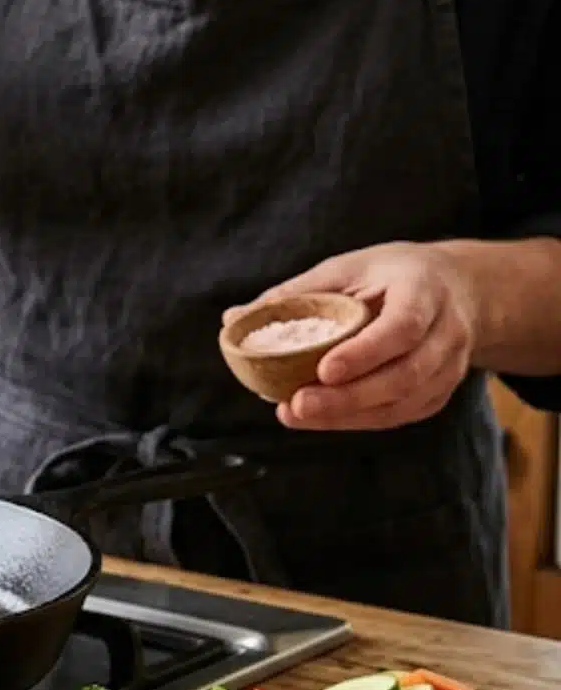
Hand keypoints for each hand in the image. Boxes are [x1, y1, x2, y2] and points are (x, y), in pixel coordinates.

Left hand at [230, 242, 481, 430]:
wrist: (456, 290)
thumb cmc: (389, 276)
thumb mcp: (347, 269)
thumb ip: (295, 294)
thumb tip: (233, 319)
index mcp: (424, 290)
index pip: (403, 327)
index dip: (365, 353)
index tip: (323, 370)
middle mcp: (446, 331)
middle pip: (404, 375)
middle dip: (348, 397)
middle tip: (297, 404)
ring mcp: (448, 366)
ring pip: (403, 402)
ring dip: (348, 415)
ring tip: (297, 414)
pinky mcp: (438, 392)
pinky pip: (399, 415)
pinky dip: (358, 420)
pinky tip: (320, 419)